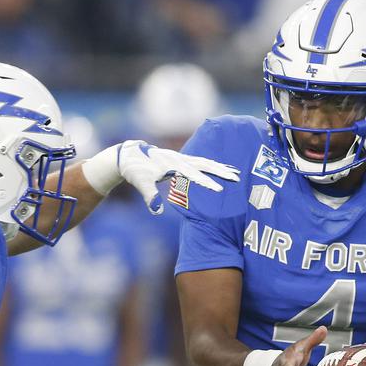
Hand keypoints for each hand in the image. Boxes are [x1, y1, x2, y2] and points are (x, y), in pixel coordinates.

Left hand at [117, 140, 238, 213]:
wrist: (129, 155)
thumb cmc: (135, 170)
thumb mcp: (141, 183)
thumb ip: (150, 196)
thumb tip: (157, 211)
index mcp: (172, 164)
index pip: (193, 175)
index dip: (206, 182)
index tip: (220, 189)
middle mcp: (179, 159)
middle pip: (205, 164)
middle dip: (221, 171)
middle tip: (237, 177)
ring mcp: (181, 158)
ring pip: (205, 161)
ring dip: (220, 167)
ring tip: (235, 172)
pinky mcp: (180, 159)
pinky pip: (200, 161)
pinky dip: (211, 164)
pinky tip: (219, 167)